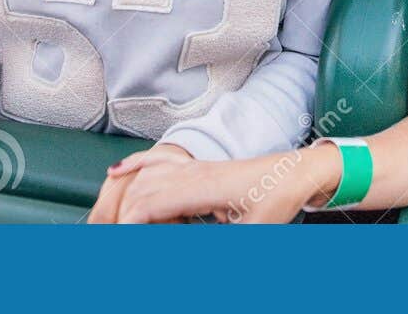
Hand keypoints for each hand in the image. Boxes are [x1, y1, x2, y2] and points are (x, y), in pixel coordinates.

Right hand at [90, 143, 338, 223]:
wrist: (297, 171)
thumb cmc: (279, 197)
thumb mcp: (254, 233)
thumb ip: (219, 245)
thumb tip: (192, 244)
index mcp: (203, 187)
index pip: (148, 204)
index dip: (127, 228)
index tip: (118, 245)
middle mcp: (193, 172)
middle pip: (139, 191)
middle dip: (118, 219)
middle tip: (110, 239)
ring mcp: (194, 167)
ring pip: (144, 178)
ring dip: (124, 200)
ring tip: (110, 225)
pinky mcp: (198, 169)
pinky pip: (158, 162)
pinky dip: (133, 166)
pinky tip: (115, 173)